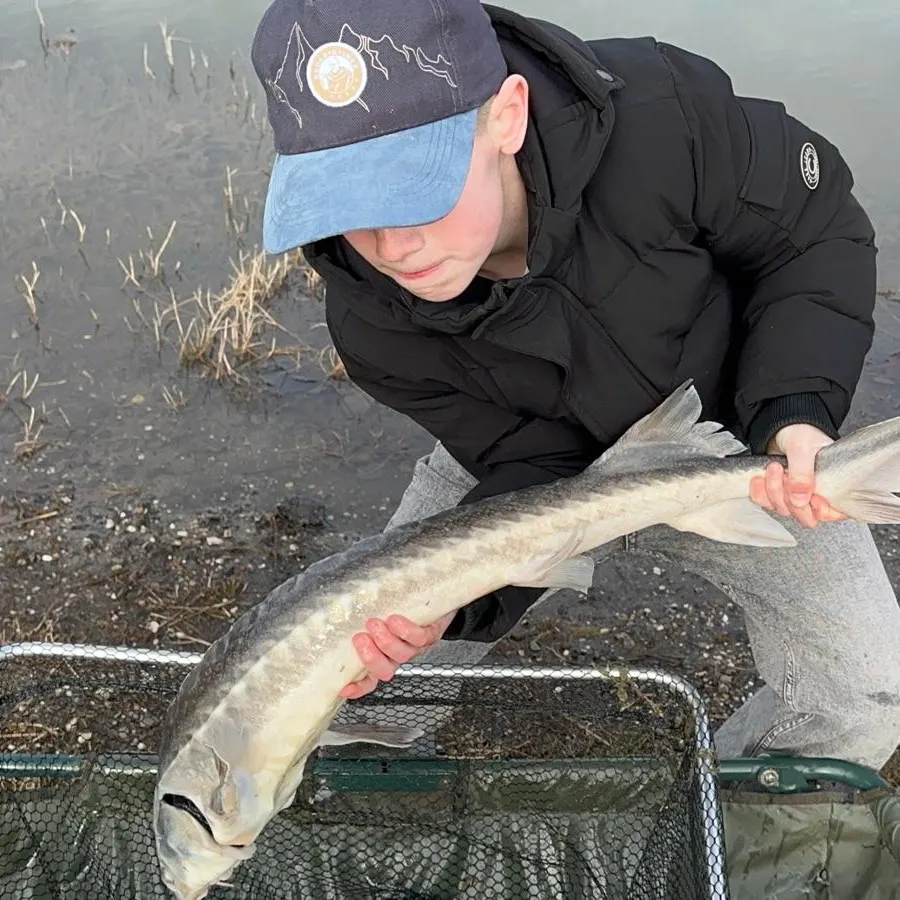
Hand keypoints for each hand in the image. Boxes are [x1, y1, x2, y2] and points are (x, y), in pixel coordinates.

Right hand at [339, 612, 455, 699]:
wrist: (438, 595)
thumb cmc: (403, 606)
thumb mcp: (378, 612)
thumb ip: (358, 616)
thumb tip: (339, 611)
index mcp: (383, 654)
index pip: (369, 679)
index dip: (358, 687)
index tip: (345, 688)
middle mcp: (398, 655)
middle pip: (384, 670)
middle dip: (369, 658)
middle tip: (360, 639)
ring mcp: (415, 646)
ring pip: (400, 655)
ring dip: (385, 641)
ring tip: (375, 624)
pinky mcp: (431, 634)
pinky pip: (419, 638)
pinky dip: (405, 631)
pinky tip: (395, 620)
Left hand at [749, 423, 846, 527]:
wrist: (780, 426)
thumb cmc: (801, 432)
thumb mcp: (803, 448)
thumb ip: (803, 474)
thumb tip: (800, 500)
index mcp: (834, 485)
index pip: (835, 513)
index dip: (821, 510)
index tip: (811, 496)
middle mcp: (817, 495)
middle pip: (806, 517)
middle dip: (790, 498)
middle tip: (785, 473)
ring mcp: (796, 497)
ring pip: (784, 510)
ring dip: (774, 491)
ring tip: (773, 467)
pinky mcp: (778, 494)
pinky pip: (766, 504)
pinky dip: (760, 492)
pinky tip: (759, 477)